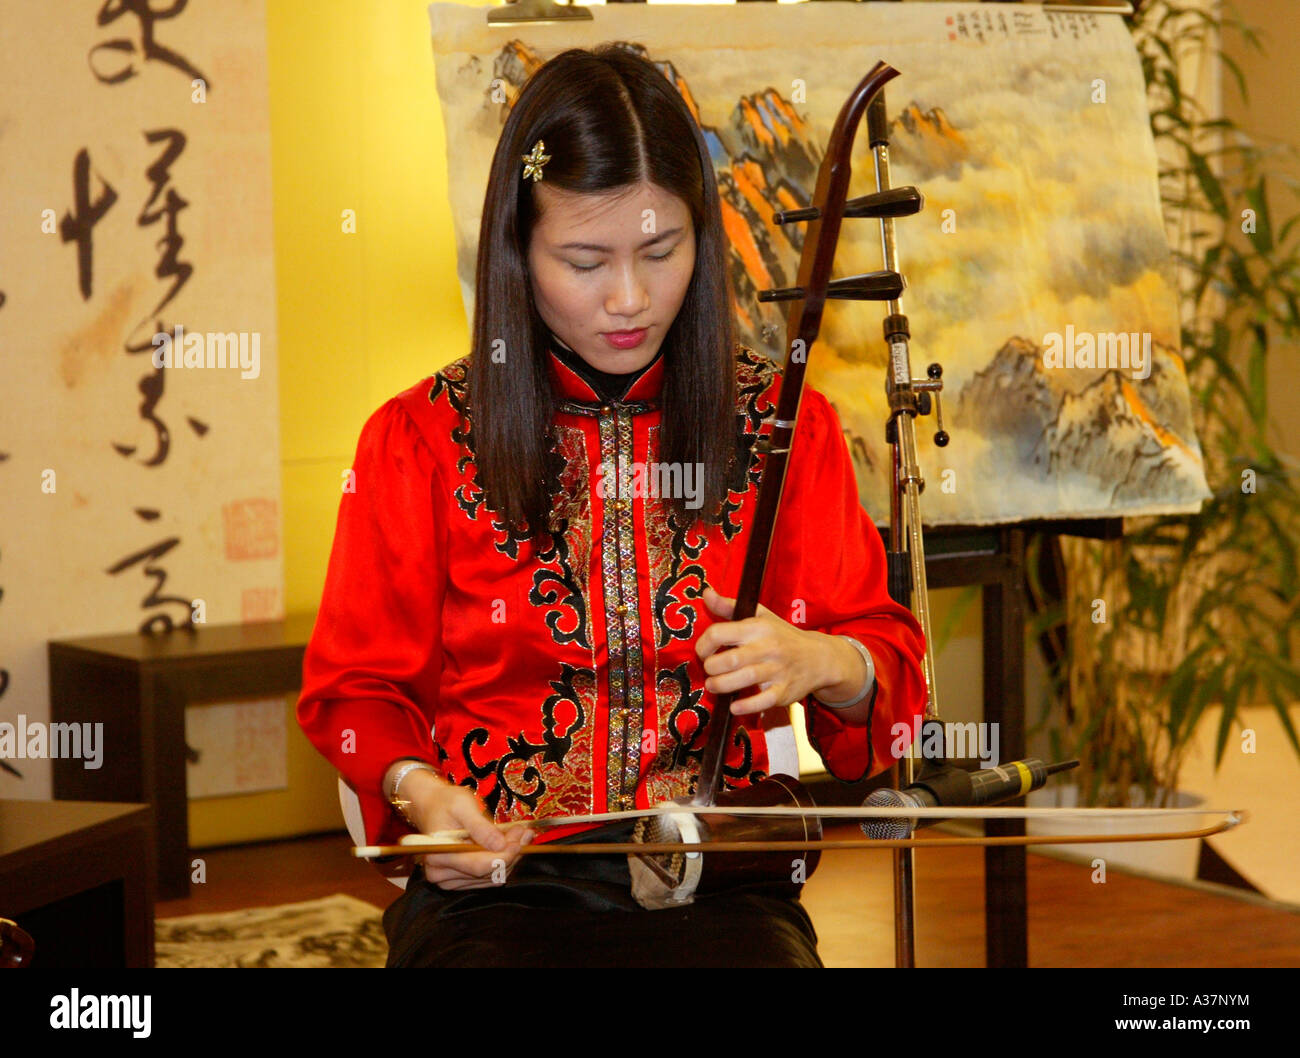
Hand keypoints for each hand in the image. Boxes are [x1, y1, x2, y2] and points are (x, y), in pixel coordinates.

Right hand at [392, 766, 532, 889]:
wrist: (432, 806)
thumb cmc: (446, 802)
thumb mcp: (463, 805)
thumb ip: (481, 827)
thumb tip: (500, 845)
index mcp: (439, 855)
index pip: (479, 865)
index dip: (505, 855)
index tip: (521, 838)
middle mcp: (440, 874)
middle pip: (488, 872)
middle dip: (510, 852)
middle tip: (524, 832)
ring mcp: (449, 881)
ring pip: (492, 877)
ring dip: (509, 857)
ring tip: (519, 834)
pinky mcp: (459, 881)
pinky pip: (488, 877)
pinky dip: (502, 861)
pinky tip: (509, 843)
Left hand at [696, 585, 859, 716]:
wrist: (819, 658)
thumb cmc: (782, 635)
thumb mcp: (759, 616)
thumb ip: (729, 606)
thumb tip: (706, 593)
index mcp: (758, 628)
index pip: (719, 633)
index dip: (703, 645)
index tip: (703, 653)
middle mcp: (768, 647)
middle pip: (730, 659)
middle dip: (711, 667)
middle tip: (709, 671)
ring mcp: (777, 670)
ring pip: (744, 679)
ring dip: (721, 685)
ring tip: (713, 686)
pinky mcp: (784, 692)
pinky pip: (763, 701)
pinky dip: (746, 706)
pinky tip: (734, 706)